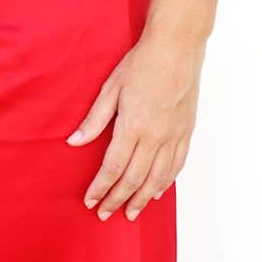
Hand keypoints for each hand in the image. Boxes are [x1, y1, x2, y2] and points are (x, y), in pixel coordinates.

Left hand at [66, 33, 205, 221]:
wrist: (176, 48)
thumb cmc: (141, 63)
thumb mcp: (111, 88)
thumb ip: (94, 119)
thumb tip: (74, 142)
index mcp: (132, 125)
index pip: (113, 167)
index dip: (100, 187)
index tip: (90, 201)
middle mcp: (155, 135)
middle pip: (133, 178)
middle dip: (117, 199)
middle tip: (105, 214)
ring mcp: (173, 135)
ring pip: (157, 178)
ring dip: (142, 199)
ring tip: (131, 213)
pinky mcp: (186, 131)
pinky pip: (177, 165)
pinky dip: (165, 183)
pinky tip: (156, 192)